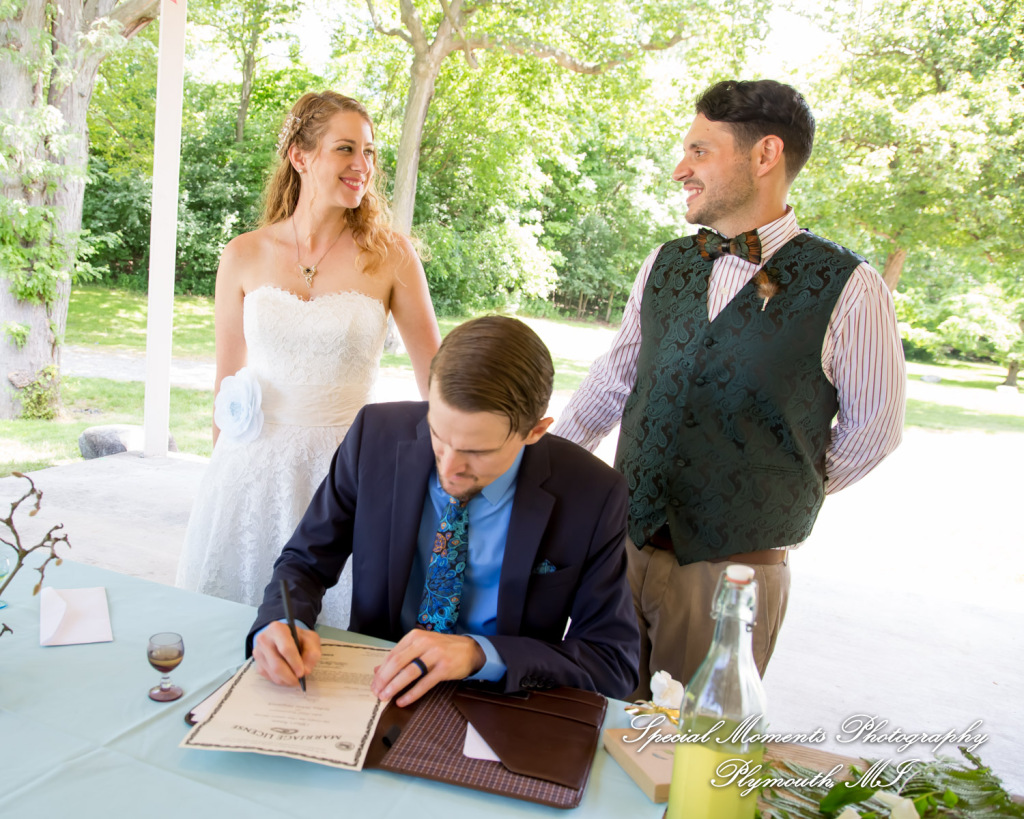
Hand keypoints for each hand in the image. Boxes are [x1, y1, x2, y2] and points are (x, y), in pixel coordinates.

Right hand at [252, 621, 320, 687]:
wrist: (284, 637)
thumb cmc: (298, 638)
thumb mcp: (311, 640)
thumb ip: (312, 653)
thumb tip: (305, 671)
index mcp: (277, 629)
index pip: (285, 649)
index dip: (295, 663)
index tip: (302, 672)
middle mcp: (264, 639)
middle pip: (276, 664)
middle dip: (290, 676)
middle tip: (299, 680)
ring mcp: (258, 652)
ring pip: (272, 673)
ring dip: (286, 680)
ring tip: (295, 678)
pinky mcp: (257, 664)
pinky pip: (269, 677)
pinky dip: (280, 680)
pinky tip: (287, 676)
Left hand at [370, 630, 485, 706]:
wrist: (469, 650)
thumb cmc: (442, 649)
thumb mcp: (420, 647)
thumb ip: (400, 657)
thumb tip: (377, 671)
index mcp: (415, 637)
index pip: (392, 654)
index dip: (381, 671)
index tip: (374, 684)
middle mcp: (424, 643)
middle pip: (397, 662)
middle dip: (384, 679)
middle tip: (377, 692)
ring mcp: (435, 655)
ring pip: (409, 672)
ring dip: (394, 687)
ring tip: (385, 697)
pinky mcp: (444, 668)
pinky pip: (424, 683)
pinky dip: (411, 694)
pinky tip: (402, 701)